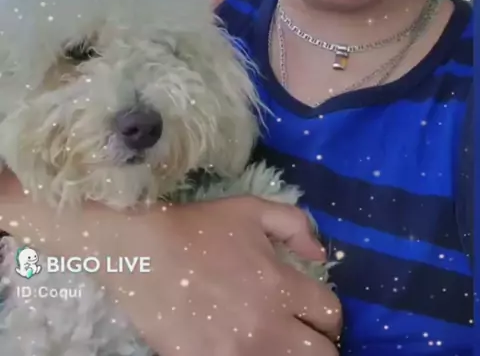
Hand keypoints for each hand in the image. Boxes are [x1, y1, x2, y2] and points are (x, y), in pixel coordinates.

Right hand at [1, 172, 341, 354]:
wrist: (141, 254)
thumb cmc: (197, 229)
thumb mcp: (250, 210)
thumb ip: (294, 224)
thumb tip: (320, 252)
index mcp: (280, 285)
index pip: (331, 314)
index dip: (327, 312)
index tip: (313, 309)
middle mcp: (268, 326)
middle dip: (318, 342)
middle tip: (302, 332)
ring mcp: (240, 353)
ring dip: (288, 353)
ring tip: (274, 339)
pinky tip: (243, 344)